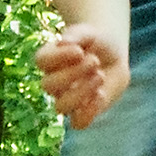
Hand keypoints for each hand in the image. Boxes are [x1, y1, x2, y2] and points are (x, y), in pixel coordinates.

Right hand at [37, 13, 125, 127]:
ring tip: (100, 76)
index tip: (79, 50)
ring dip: (81, 92)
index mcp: (50, 59)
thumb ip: (77, 35)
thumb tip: (63, 42)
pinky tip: (101, 94)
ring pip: (61, 107)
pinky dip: (89, 112)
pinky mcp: (83, 111)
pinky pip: (78, 123)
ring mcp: (67, 98)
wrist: (113, 55)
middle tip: (94, 61)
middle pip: (49, 85)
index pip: (41, 61)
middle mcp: (54, 81)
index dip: (58, 57)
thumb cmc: (96, 41)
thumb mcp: (90, 32)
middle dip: (74, 73)